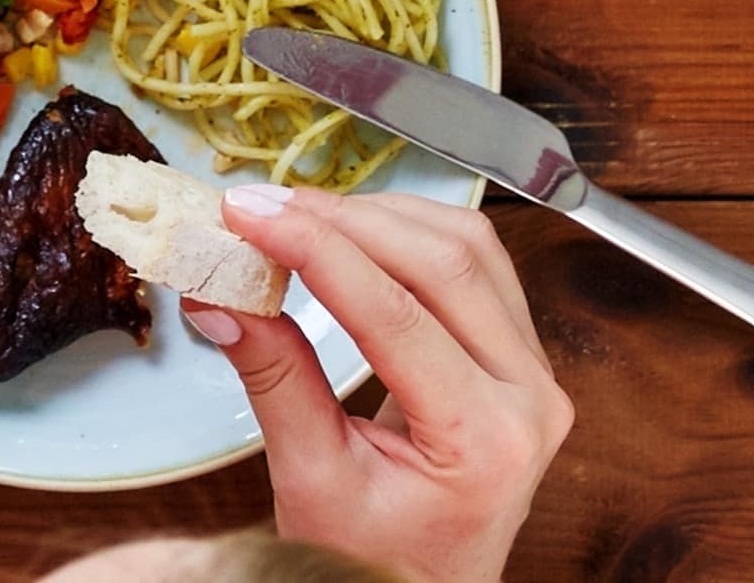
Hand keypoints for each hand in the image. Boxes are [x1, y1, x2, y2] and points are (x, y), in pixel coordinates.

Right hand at [193, 186, 568, 582]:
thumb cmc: (377, 558)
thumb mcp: (312, 480)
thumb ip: (273, 378)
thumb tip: (218, 294)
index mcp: (483, 440)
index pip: (394, 313)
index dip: (314, 248)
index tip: (248, 214)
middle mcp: (529, 399)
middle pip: (444, 263)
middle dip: (344, 220)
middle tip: (260, 205)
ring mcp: (536, 376)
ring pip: (470, 249)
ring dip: (382, 217)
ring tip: (299, 215)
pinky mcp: (523, 361)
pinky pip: (480, 268)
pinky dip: (412, 236)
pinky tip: (355, 234)